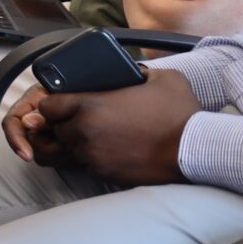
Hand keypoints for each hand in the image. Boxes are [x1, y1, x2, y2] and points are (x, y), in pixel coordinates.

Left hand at [4, 72, 199, 182]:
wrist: (195, 151)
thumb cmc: (180, 114)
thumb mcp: (162, 78)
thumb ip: (138, 70)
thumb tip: (131, 69)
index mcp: (91, 106)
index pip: (47, 106)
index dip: (52, 104)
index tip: (62, 103)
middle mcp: (84, 132)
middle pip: (53, 130)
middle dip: (60, 125)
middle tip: (75, 120)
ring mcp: (92, 156)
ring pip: (62, 151)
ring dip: (69, 144)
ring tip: (86, 137)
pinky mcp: (103, 174)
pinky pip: (80, 166)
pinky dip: (84, 159)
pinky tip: (99, 151)